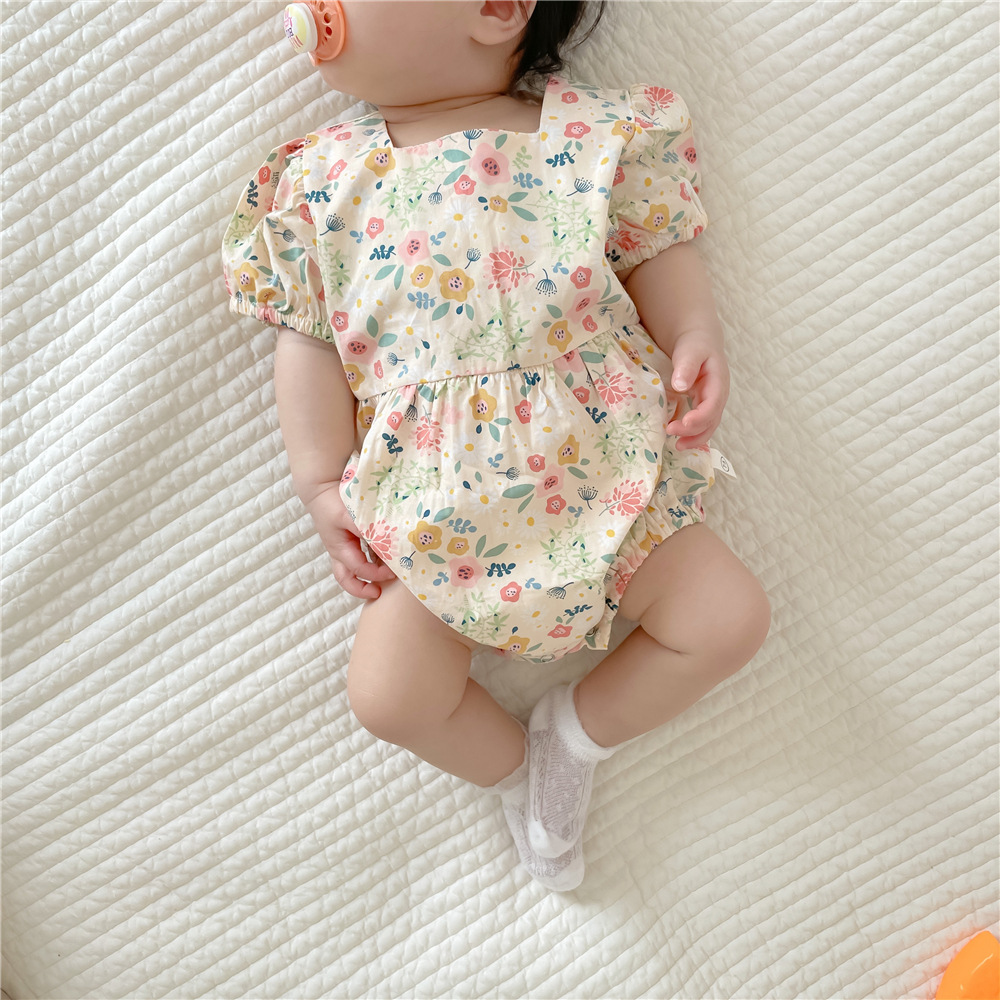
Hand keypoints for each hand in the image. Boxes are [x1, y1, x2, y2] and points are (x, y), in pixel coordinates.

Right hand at [303, 483, 395, 599]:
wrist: (320, 488)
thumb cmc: (332, 502)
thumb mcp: (350, 515)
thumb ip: (366, 529)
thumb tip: (386, 543)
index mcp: (340, 549)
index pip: (360, 570)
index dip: (377, 574)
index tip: (394, 572)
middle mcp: (339, 552)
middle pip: (346, 580)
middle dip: (362, 590)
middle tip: (379, 593)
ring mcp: (340, 547)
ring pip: (350, 571)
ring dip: (365, 578)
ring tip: (384, 578)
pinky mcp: (345, 540)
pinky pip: (356, 558)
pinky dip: (368, 562)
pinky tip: (382, 559)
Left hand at [665, 330, 730, 449]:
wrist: (699, 341)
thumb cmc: (695, 345)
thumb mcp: (691, 351)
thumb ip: (687, 366)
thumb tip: (680, 385)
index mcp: (718, 382)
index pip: (713, 405)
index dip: (700, 417)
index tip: (682, 423)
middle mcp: (718, 396)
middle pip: (711, 420)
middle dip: (694, 431)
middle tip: (670, 432)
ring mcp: (712, 402)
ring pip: (708, 425)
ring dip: (695, 438)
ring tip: (677, 446)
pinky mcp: (703, 405)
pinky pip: (701, 423)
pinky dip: (691, 433)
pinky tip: (678, 439)